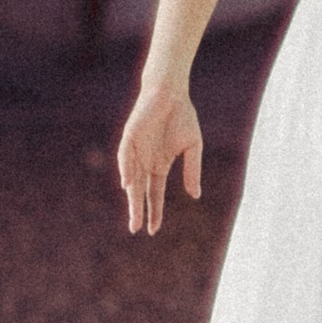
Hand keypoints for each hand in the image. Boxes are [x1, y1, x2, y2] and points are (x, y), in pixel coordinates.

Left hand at [118, 84, 202, 236]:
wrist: (172, 93)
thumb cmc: (182, 117)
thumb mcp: (192, 147)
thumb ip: (192, 171)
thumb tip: (195, 196)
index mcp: (159, 165)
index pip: (154, 193)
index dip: (154, 210)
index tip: (154, 229)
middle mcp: (145, 161)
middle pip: (140, 190)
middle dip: (138, 210)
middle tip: (136, 229)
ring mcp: (136, 150)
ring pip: (131, 177)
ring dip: (132, 195)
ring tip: (132, 213)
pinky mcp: (130, 136)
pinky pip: (126, 156)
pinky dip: (126, 169)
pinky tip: (128, 183)